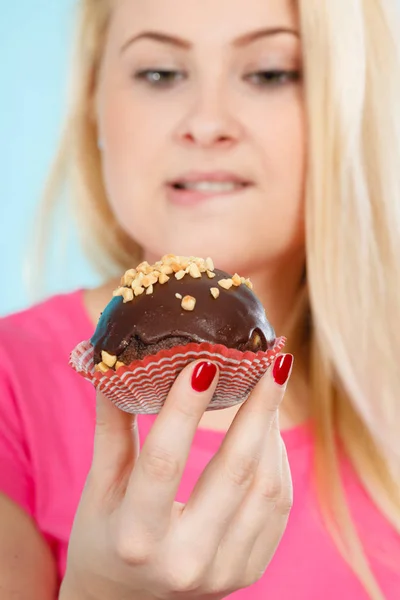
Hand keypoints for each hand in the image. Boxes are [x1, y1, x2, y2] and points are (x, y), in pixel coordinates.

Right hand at [60, 354, 292, 599]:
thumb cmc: (105, 535)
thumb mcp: (100, 485)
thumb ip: (112, 426)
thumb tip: (117, 363)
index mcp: (136, 536)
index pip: (164, 461)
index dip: (185, 408)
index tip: (206, 361)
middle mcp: (184, 560)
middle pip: (235, 472)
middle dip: (258, 408)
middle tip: (272, 360)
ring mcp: (223, 571)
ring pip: (266, 488)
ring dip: (272, 430)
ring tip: (270, 387)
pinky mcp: (249, 571)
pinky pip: (278, 507)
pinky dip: (278, 462)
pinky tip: (268, 431)